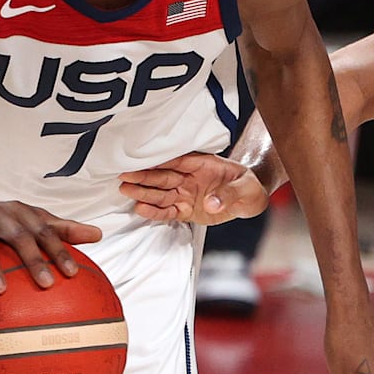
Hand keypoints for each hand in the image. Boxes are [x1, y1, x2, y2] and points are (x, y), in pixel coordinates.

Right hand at [0, 197, 102, 295]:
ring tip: (0, 290)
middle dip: (33, 260)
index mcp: (22, 214)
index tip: (74, 274)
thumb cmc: (3, 222)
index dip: (60, 250)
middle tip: (46, 284)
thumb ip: (63, 229)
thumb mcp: (31, 222)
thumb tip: (100, 235)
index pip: (46, 231)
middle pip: (19, 237)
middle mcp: (0, 215)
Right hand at [118, 152, 269, 223]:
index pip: (178, 161)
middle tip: (125, 175)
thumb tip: (211, 203)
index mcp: (203, 164)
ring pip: (161, 193)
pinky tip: (140, 209)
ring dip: (143, 192)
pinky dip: (155, 212)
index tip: (143, 161)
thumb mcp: (246, 187)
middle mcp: (189, 178)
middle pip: (163, 176)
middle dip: (144, 176)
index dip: (161, 161)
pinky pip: (168, 211)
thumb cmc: (247, 186)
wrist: (248, 198)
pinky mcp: (185, 209)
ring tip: (125, 190)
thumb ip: (229, 194)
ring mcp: (185, 193)